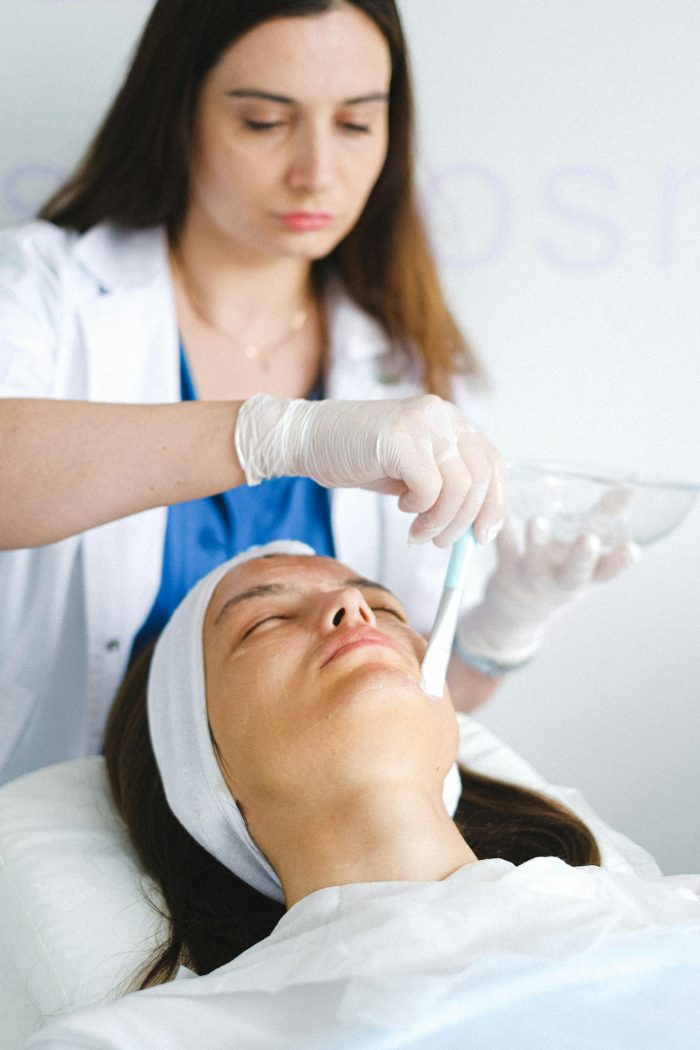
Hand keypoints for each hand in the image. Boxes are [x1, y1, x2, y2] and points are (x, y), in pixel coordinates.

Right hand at [234, 394, 505, 545]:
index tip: (483, 536)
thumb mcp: (412, 470)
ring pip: (459, 488)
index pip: (493, 463)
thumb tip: (474, 526)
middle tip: (444, 544)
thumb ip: (444, 486)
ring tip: (418, 533)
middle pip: (480, 478)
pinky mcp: (401, 439)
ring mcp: (423, 423)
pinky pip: (430, 489)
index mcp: (450, 420)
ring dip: (441, 522)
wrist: (308, 439)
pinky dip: (420, 510)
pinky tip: (400, 507)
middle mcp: (442, 415)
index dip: (495, 503)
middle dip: (465, 521)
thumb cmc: (360, 457)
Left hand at [457, 514, 639, 667]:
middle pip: (574, 573)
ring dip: (537, 542)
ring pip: (534, 562)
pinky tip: (503, 512)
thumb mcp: (585, 552)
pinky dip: (502, 531)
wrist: (517, 610)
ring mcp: (531, 578)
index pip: (608, 571)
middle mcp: (561, 581)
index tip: (632, 549)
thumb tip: (629, 489)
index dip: (621, 562)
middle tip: (589, 540)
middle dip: (582, 557)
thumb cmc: (559, 570)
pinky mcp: (505, 571)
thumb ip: (604, 519)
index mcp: (586, 576)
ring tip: (537, 521)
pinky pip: (503, 549)